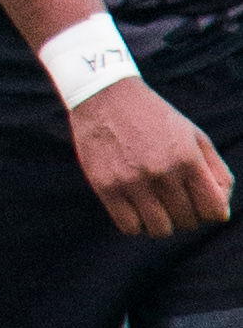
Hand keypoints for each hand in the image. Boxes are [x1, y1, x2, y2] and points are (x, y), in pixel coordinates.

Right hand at [67, 76, 232, 237]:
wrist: (105, 97)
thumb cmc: (155, 118)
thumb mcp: (194, 135)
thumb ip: (216, 170)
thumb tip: (221, 209)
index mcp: (188, 158)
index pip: (214, 210)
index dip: (213, 211)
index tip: (202, 203)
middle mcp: (162, 173)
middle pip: (188, 222)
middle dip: (187, 217)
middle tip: (177, 203)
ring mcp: (132, 182)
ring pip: (159, 230)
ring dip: (163, 224)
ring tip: (157, 208)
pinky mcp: (106, 188)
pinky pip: (129, 227)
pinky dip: (137, 225)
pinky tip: (136, 209)